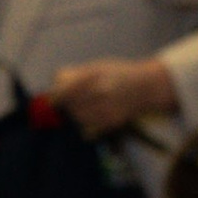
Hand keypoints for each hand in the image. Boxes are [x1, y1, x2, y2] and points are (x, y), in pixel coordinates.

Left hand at [49, 55, 178, 138]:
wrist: (145, 87)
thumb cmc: (116, 74)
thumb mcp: (96, 66)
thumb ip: (73, 76)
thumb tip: (52, 92)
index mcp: (94, 75)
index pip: (64, 91)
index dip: (55, 98)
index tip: (53, 100)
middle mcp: (100, 91)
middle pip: (69, 106)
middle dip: (67, 106)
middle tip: (72, 103)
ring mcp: (106, 108)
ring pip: (77, 119)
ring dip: (76, 116)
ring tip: (86, 107)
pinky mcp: (111, 122)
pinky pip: (87, 130)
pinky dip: (85, 126)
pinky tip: (93, 117)